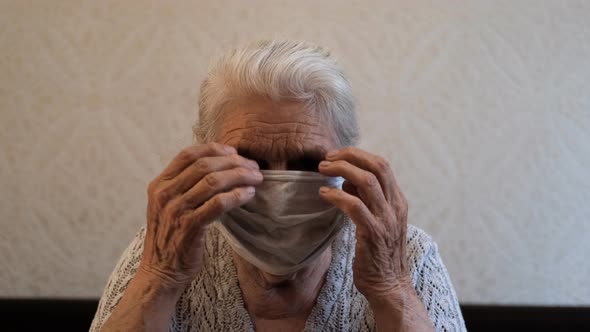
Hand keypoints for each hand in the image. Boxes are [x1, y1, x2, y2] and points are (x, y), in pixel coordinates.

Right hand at [138, 143, 262, 290]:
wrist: (161, 272)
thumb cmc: (171, 237)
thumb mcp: (168, 206)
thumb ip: (184, 186)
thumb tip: (218, 165)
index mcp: (159, 185)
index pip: (188, 154)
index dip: (214, 149)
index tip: (234, 153)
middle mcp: (165, 194)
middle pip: (205, 165)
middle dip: (233, 162)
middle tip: (253, 167)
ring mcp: (176, 210)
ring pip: (213, 182)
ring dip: (240, 176)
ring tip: (256, 179)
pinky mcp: (189, 227)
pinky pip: (218, 204)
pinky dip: (237, 196)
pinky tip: (249, 195)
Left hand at [318, 147, 409, 298]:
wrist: (389, 286)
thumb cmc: (379, 254)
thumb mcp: (377, 220)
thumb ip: (366, 199)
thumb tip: (347, 180)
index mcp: (398, 201)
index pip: (382, 165)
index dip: (358, 155)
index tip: (336, 156)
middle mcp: (396, 206)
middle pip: (378, 166)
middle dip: (350, 156)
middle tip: (327, 159)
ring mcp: (387, 220)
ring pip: (367, 181)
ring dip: (341, 170)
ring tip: (322, 171)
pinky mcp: (374, 234)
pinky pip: (355, 206)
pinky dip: (337, 196)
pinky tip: (324, 195)